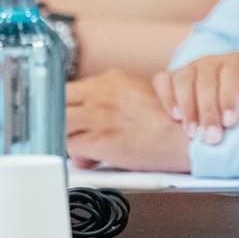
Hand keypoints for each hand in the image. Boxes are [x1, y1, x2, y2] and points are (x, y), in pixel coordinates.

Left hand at [67, 70, 188, 170]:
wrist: (184, 139)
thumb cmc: (167, 122)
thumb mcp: (136, 98)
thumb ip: (108, 106)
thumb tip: (89, 125)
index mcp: (110, 79)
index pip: (68, 87)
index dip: (61, 104)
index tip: (59, 114)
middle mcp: (101, 92)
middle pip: (56, 98)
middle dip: (54, 115)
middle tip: (61, 129)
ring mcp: (98, 114)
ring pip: (57, 121)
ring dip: (62, 135)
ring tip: (77, 145)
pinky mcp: (98, 139)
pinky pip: (68, 145)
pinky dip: (73, 154)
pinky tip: (89, 158)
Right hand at [152, 53, 238, 143]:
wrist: (224, 103)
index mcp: (235, 63)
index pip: (231, 75)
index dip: (229, 98)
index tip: (230, 123)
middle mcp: (210, 61)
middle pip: (206, 82)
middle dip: (209, 112)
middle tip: (212, 138)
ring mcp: (189, 68)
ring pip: (183, 79)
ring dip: (187, 107)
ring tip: (192, 133)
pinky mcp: (170, 76)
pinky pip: (163, 81)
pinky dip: (166, 97)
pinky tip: (174, 116)